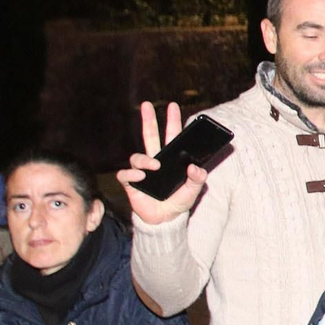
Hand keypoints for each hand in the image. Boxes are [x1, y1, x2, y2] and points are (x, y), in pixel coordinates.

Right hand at [115, 102, 208, 224]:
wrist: (165, 220)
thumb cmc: (178, 202)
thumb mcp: (194, 190)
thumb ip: (198, 179)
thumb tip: (195, 167)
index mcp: (170, 159)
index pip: (171, 136)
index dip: (172, 121)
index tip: (173, 106)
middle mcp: (154, 161)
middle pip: (150, 136)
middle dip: (148, 119)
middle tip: (147, 104)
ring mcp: (142, 172)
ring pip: (138, 156)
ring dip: (145, 159)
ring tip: (155, 166)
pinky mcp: (132, 184)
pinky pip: (127, 174)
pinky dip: (133, 174)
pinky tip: (141, 177)